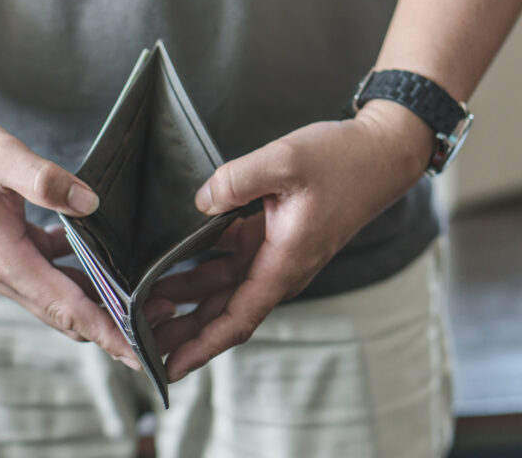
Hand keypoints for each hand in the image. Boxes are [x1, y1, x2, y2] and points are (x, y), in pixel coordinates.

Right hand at [0, 114, 170, 368]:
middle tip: (165, 316)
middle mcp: (7, 273)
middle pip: (69, 314)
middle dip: (116, 324)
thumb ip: (43, 180)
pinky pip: (56, 276)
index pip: (65, 308)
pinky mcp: (13, 253)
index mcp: (5, 259)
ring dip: (104, 303)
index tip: (140, 352)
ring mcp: (9, 266)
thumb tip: (90, 203)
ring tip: (150, 296)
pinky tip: (113, 263)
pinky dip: (85, 278)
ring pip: (64, 298)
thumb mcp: (0, 155)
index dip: (106, 331)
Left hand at [154, 100, 434, 381]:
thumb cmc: (343, 161)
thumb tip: (200, 202)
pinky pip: (230, 263)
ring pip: (223, 289)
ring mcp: (274, 254)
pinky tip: (171, 266)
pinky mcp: (271, 237)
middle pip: (223, 313)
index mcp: (283, 262)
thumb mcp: (286, 160)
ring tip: (145, 307)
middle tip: (141, 340)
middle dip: (183, 332)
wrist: (380, 154)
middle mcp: (278, 268)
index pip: (237, 318)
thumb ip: (236, 180)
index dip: (201, 346)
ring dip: (187, 301)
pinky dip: (202, 270)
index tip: (171, 368)